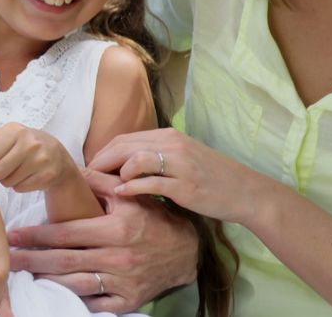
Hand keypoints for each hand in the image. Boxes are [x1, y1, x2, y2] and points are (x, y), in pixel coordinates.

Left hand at [0, 122, 76, 191]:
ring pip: (7, 182)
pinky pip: (20, 188)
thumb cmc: (25, 144)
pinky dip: (19, 185)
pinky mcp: (47, 175)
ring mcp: (40, 160)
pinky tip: (27, 176)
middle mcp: (30, 143)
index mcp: (16, 130)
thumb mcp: (6, 135)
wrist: (58, 156)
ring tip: (16, 170)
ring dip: (7, 179)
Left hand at [6, 169, 197, 312]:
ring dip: (47, 281)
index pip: (67, 233)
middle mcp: (117, 257)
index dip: (37, 235)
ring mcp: (123, 282)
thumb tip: (72, 168)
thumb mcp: (130, 196)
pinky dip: (74, 300)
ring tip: (24, 276)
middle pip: (64, 261)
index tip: (15, 234)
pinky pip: (95, 303)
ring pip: (75, 283)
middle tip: (7, 258)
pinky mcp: (128, 300)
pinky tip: (54, 295)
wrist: (186, 252)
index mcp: (115, 229)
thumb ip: (100, 182)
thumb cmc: (154, 220)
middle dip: (31, 260)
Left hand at [90, 128, 274, 224]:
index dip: (103, 153)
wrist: (245, 191)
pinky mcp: (184, 186)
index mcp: (168, 136)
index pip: (124, 139)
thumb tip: (122, 163)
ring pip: (134, 160)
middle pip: (123, 146)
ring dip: (114, 173)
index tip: (90, 168)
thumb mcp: (181, 158)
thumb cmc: (210, 177)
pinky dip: (131, 188)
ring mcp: (179, 164)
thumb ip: (154, 156)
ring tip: (104, 187)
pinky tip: (121, 195)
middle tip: (86, 179)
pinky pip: (150, 183)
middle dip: (101, 162)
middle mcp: (172, 144)